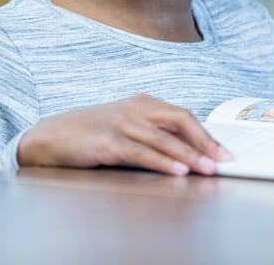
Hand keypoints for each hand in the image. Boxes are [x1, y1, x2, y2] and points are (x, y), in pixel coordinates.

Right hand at [17, 94, 231, 175]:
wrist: (50, 137)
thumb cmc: (92, 133)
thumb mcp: (126, 125)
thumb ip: (153, 133)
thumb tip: (188, 151)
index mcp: (143, 103)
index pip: (183, 115)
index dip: (206, 133)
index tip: (224, 151)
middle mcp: (135, 109)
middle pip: (180, 121)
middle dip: (205, 142)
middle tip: (223, 160)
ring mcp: (120, 124)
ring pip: (163, 139)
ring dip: (189, 155)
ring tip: (207, 168)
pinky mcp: (107, 143)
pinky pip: (141, 153)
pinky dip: (162, 162)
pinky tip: (176, 170)